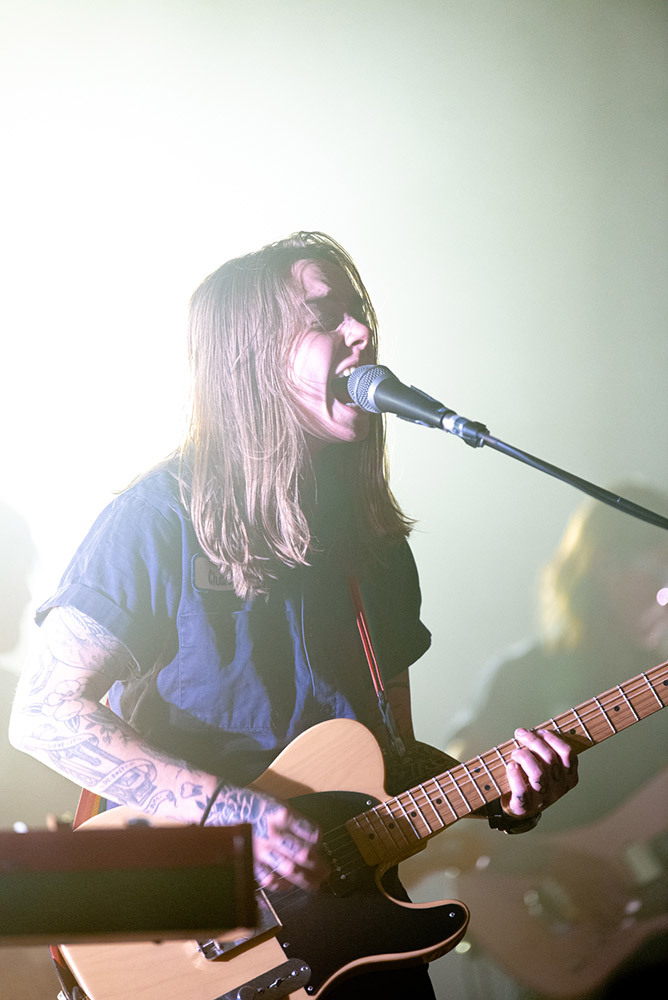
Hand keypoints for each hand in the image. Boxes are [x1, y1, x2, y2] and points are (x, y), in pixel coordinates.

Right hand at [203, 783, 328, 891]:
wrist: (221, 805)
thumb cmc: (253, 802)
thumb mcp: (276, 802)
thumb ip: (293, 820)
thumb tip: (311, 839)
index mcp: (282, 814)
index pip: (310, 832)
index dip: (318, 840)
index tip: (319, 844)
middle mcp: (273, 833)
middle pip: (302, 854)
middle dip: (318, 865)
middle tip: (326, 872)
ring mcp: (261, 849)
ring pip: (288, 869)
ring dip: (305, 879)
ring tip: (316, 885)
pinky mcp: (249, 860)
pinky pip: (267, 878)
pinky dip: (280, 885)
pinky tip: (289, 886)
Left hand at [502, 727, 577, 819]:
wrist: (520, 806)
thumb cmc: (532, 779)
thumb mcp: (547, 766)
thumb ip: (547, 750)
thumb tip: (536, 731)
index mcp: (569, 778)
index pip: (568, 753)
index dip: (553, 738)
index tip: (540, 731)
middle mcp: (559, 790)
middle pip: (550, 759)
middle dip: (533, 741)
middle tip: (520, 733)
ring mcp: (543, 799)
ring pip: (537, 773)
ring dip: (524, 756)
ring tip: (515, 753)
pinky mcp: (525, 807)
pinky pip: (521, 790)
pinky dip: (514, 775)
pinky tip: (510, 766)